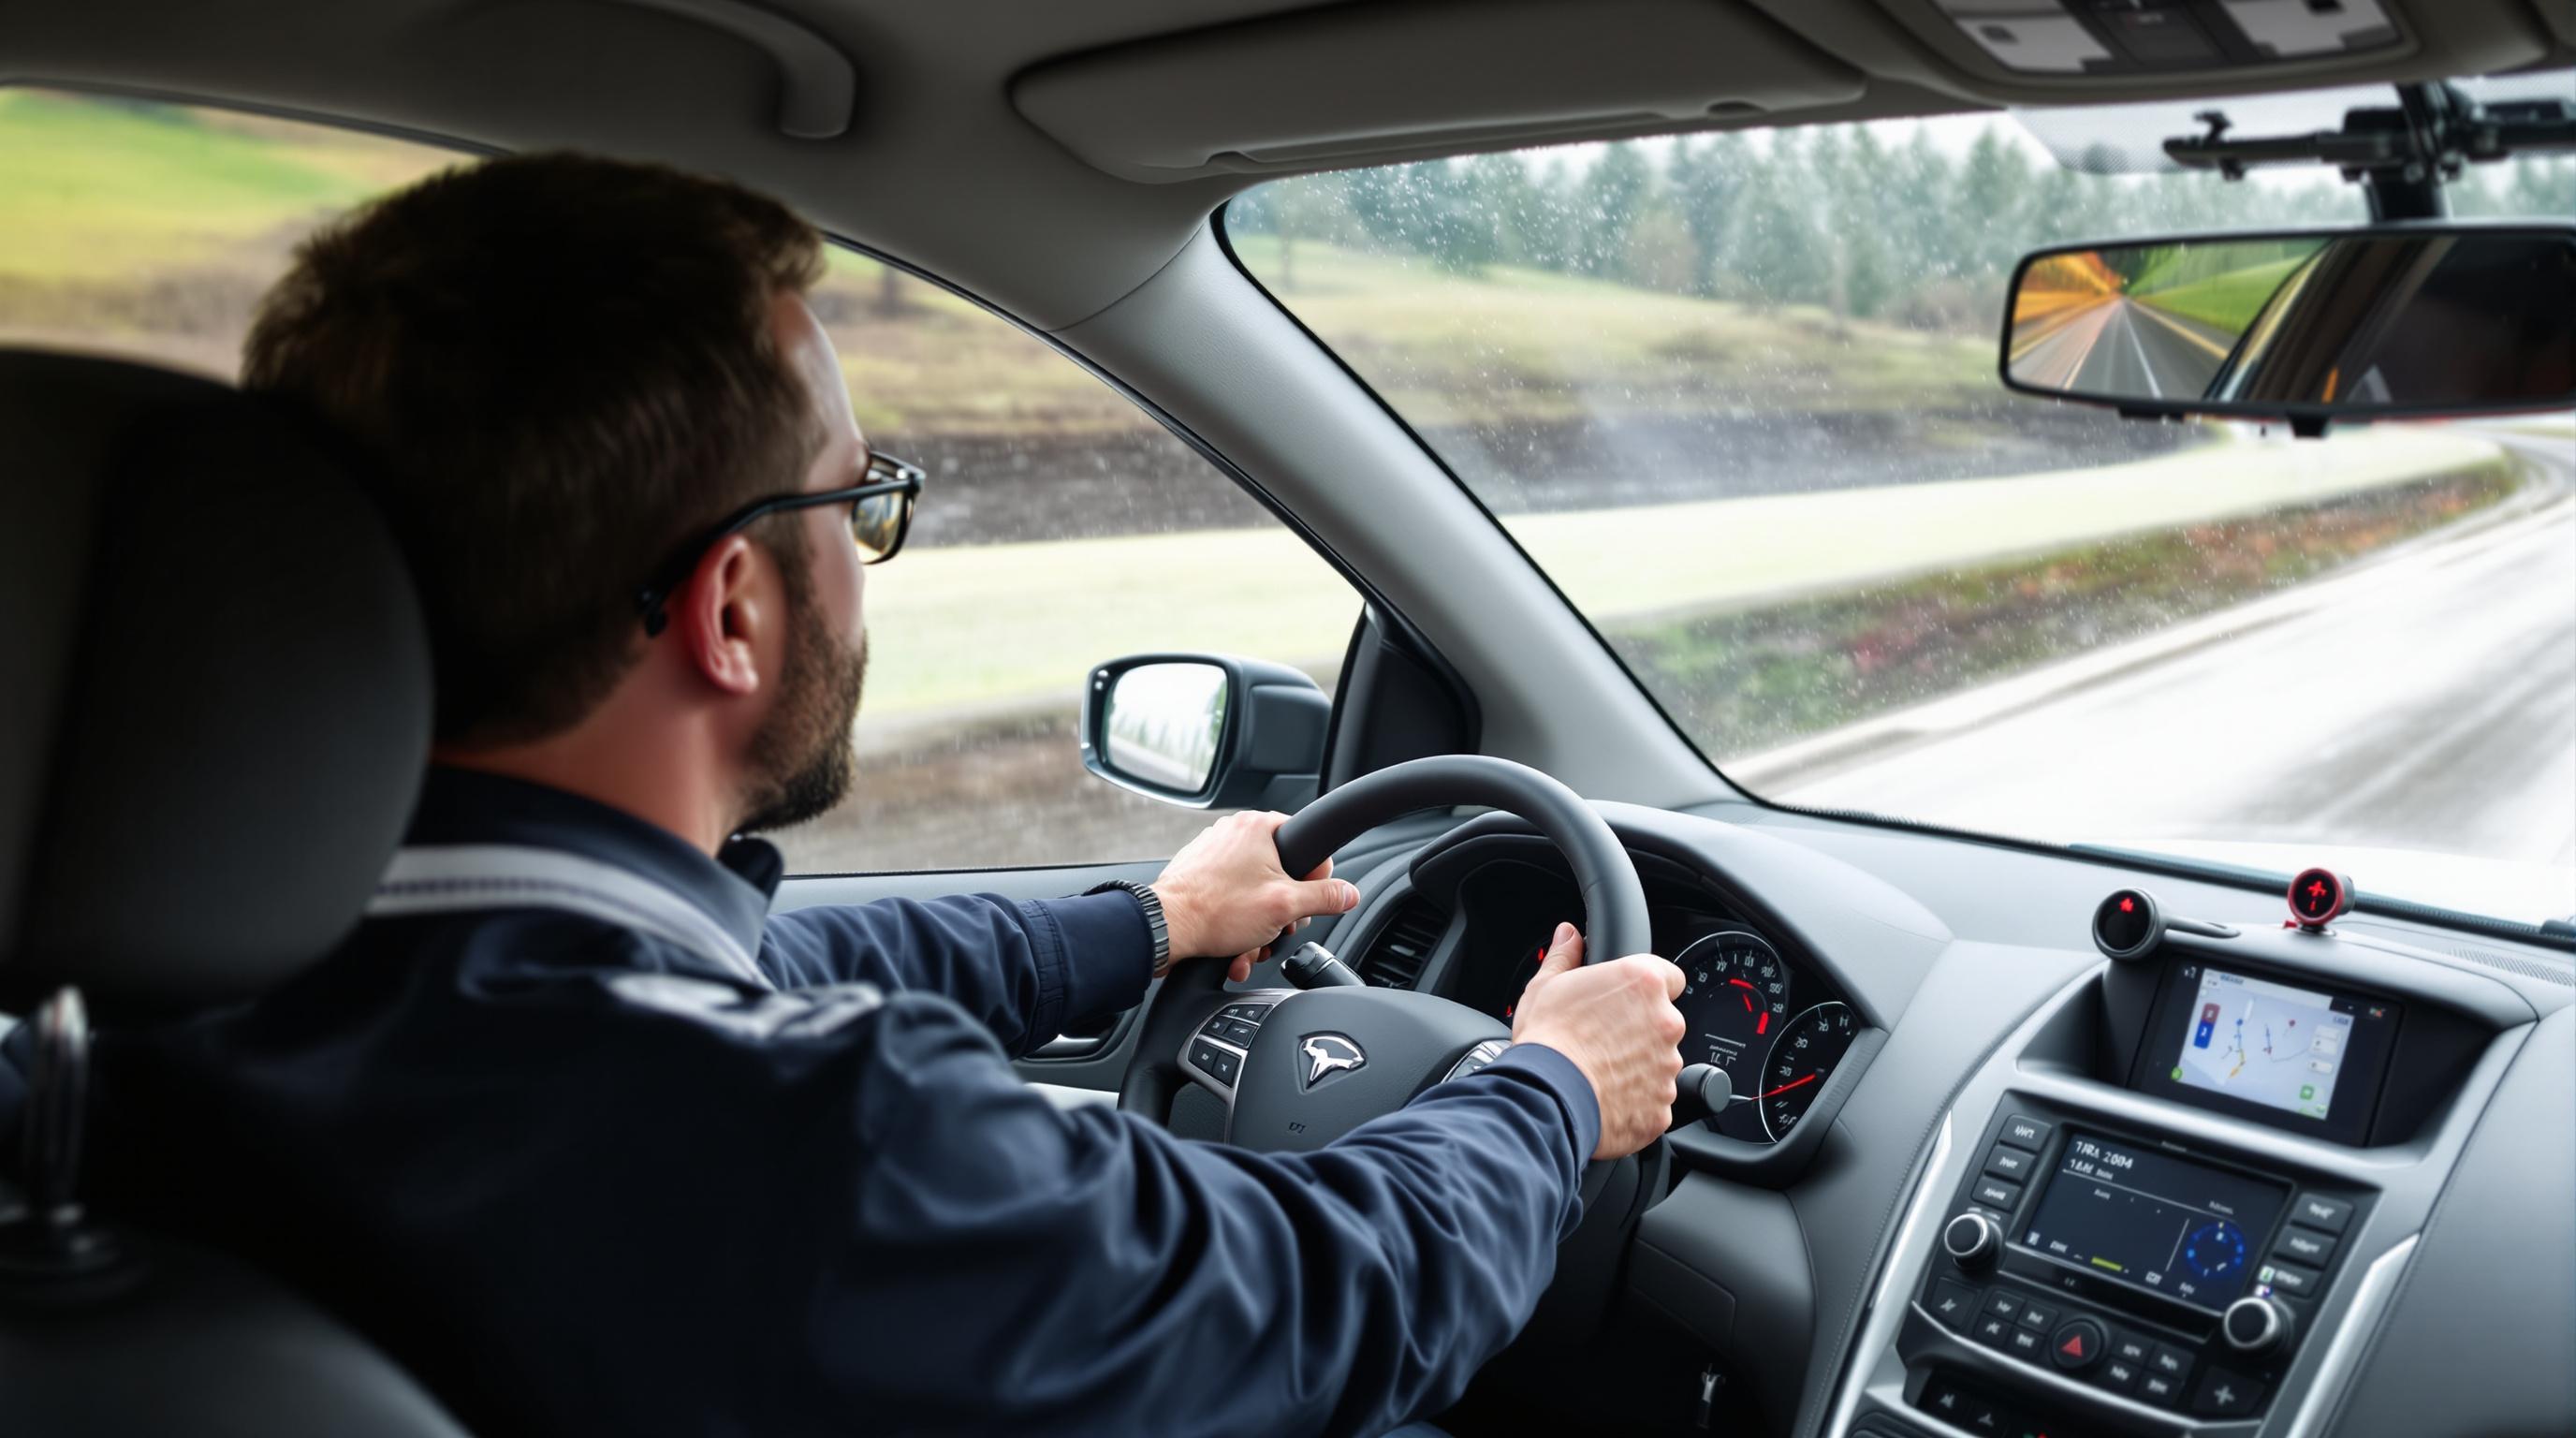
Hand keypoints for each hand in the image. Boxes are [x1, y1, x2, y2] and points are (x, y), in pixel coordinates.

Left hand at [1151, 811, 1359, 981]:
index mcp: (1257, 828)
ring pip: (1254, 893)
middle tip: (1279, 927)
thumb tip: (1349, 894)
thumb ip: (1324, 897)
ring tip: (1251, 946)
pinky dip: (1236, 926)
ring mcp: (1212, 855)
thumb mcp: (1285, 906)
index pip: (1306, 843)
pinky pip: (1230, 900)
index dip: (1316, 877)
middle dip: (1282, 911)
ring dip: (1259, 927)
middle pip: (1280, 873)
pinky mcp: (1197, 876)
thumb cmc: (1217, 911)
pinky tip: (1234, 949)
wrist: (1165, 929)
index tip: (1311, 900)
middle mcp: (1233, 834)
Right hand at [1507, 923, 1685, 1160]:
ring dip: (1638, 1066)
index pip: (1669, 976)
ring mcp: (1667, 1066)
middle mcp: (1665, 1022)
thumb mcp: (1546, 985)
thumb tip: (1568, 935)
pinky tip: (1605, 1096)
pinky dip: (1636, 1100)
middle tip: (1603, 1039)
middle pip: (1663, 1022)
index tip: (1628, 999)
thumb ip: (1565, 956)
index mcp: (1643, 983)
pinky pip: (1654, 1100)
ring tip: (1599, 1070)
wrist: (1547, 1096)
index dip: (1647, 988)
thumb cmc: (1547, 1039)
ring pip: (1659, 1062)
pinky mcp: (1663, 1105)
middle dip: (1640, 1031)